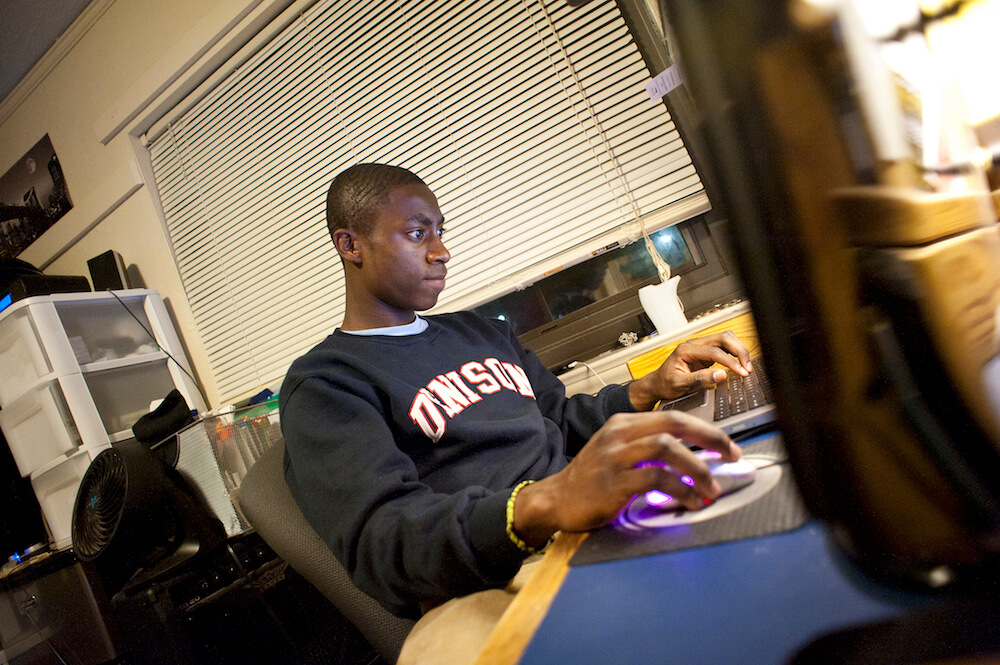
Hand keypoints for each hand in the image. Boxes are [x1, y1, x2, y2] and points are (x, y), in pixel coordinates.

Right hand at [512, 411, 740, 545]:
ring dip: (697, 468)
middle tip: (731, 456)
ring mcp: (615, 456)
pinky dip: (680, 490)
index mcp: (623, 424)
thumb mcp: (616, 454)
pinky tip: (691, 501)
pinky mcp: (613, 482)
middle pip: (674, 424)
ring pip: (667, 449)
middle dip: (710, 439)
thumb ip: (647, 450)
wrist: (555, 500)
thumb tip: (692, 459)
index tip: (727, 447)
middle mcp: (619, 434)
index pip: (673, 417)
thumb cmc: (590, 481)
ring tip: (712, 487)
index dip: (705, 430)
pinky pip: (655, 479)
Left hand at [629, 331, 752, 410]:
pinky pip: (723, 347)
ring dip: (738, 350)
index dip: (730, 361)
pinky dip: (734, 353)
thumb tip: (721, 375)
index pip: (714, 351)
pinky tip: (739, 364)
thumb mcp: (680, 384)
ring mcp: (700, 347)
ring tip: (746, 366)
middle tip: (747, 367)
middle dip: (738, 351)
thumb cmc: (665, 384)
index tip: (740, 372)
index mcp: (686, 350)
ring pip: (725, 339)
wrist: (657, 384)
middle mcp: (694, 344)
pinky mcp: (705, 352)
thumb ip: (700, 379)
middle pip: (723, 338)